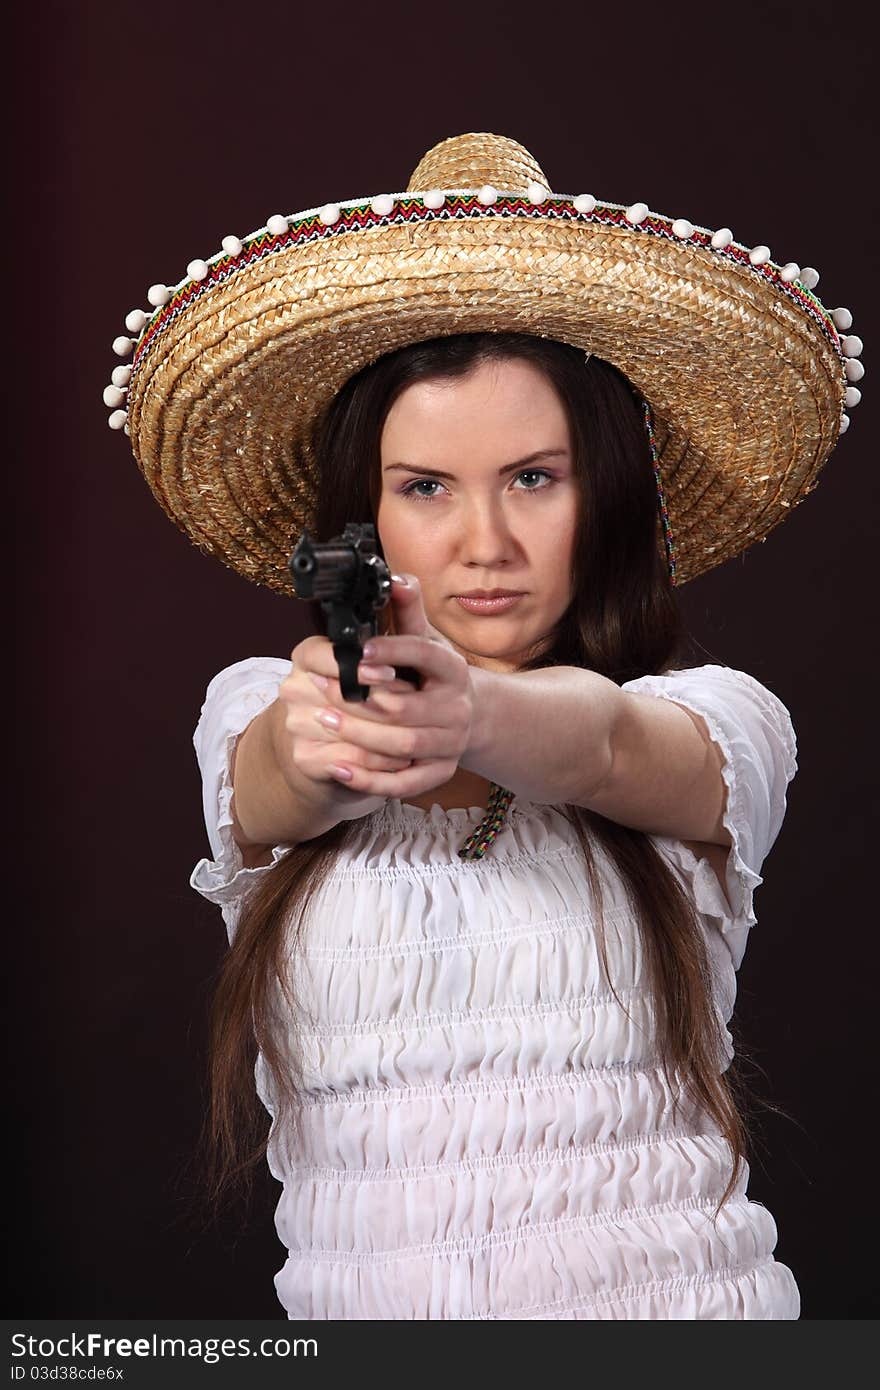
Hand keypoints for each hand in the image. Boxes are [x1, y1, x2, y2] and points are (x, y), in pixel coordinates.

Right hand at [279, 630, 417, 822]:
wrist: (328, 748)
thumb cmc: (363, 691)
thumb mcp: (384, 649)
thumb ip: (397, 614)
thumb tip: (401, 582)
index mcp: (307, 656)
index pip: (322, 654)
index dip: (358, 667)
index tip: (389, 673)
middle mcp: (293, 688)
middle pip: (342, 696)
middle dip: (387, 704)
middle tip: (420, 709)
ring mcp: (295, 724)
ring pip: (349, 732)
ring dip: (389, 737)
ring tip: (420, 736)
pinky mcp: (304, 758)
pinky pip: (348, 763)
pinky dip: (379, 765)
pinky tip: (402, 761)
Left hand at [290, 574, 474, 799]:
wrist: (470, 718)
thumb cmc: (434, 675)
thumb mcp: (426, 641)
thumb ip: (408, 612)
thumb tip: (394, 577)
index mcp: (452, 670)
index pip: (424, 655)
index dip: (392, 651)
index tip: (358, 649)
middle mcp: (457, 709)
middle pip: (405, 709)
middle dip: (360, 701)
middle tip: (318, 689)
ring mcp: (451, 744)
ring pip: (402, 746)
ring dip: (359, 736)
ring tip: (322, 720)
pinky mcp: (439, 773)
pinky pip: (404, 783)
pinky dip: (370, 780)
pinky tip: (337, 769)